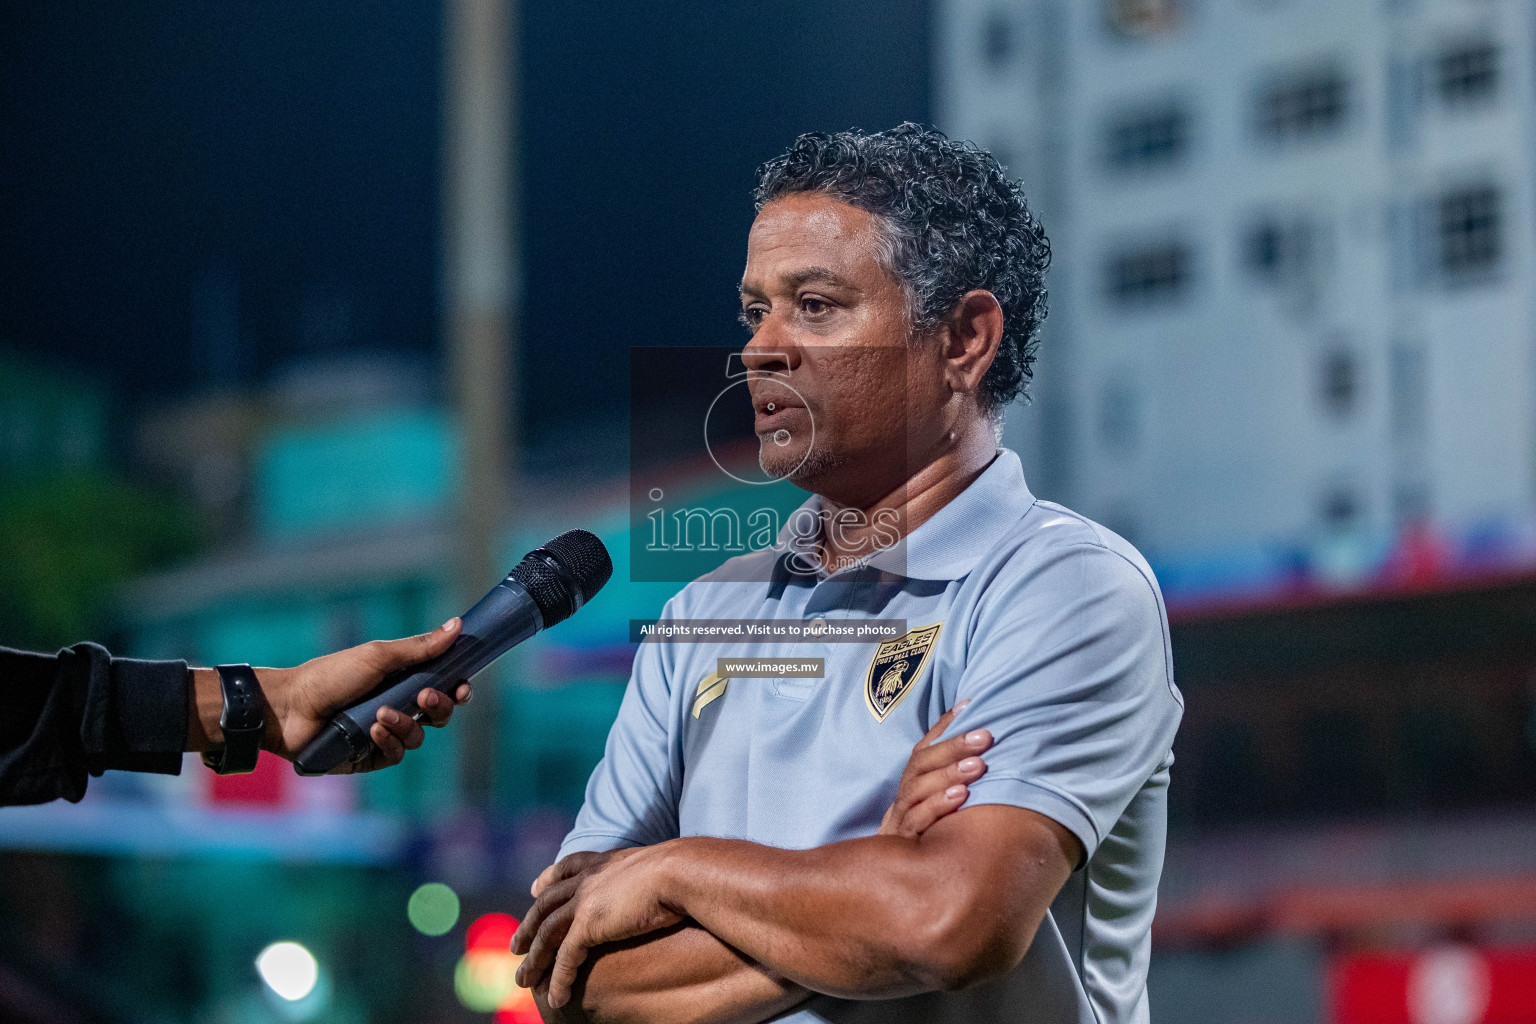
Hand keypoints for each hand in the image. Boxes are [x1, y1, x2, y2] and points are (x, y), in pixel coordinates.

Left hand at [251, 618, 471, 771]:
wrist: (290, 707)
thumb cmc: (331, 675)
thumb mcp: (378, 656)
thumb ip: (420, 647)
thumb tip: (457, 625)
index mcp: (402, 680)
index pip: (443, 687)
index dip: (458, 689)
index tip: (463, 686)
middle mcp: (397, 707)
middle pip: (438, 714)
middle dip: (439, 707)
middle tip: (424, 698)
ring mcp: (384, 733)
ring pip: (418, 736)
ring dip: (406, 725)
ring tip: (381, 715)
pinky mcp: (370, 757)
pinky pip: (396, 754)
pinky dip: (389, 741)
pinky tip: (373, 731)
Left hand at [513, 845, 684, 1007]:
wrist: (679, 872)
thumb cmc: (682, 870)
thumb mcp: (657, 866)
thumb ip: (646, 874)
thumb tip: (664, 878)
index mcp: (603, 863)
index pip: (566, 868)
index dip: (548, 878)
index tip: (535, 888)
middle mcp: (587, 879)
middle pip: (546, 904)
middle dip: (529, 924)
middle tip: (516, 945)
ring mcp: (584, 901)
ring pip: (548, 933)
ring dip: (534, 959)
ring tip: (523, 981)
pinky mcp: (588, 925)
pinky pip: (565, 958)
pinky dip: (557, 979)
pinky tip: (554, 997)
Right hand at [878, 701, 991, 838]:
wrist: (896, 876)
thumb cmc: (926, 827)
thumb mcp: (936, 794)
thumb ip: (949, 759)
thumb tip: (969, 714)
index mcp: (914, 780)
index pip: (927, 747)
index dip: (947, 727)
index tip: (970, 707)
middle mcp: (906, 794)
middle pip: (923, 764)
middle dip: (954, 747)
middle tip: (985, 737)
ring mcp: (902, 817)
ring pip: (919, 789)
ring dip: (949, 774)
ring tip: (978, 766)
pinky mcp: (904, 841)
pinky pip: (918, 821)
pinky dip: (939, 806)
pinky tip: (962, 796)